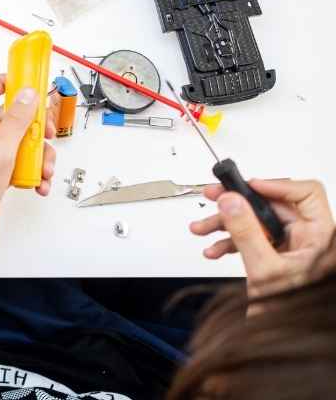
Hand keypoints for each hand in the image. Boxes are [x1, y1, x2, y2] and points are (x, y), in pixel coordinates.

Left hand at [0, 75, 57, 243]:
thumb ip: (16, 120)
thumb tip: (28, 93)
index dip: (6, 81)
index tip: (30, 82)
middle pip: (17, 116)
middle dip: (38, 124)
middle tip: (48, 132)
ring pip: (26, 143)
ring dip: (42, 155)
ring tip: (44, 169)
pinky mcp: (3, 174)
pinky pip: (26, 166)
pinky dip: (37, 174)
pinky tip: (38, 185)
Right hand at [190, 179, 334, 297]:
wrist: (282, 337)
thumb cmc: (289, 311)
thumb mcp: (263, 268)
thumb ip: (246, 232)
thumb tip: (232, 202)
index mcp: (320, 236)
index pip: (305, 194)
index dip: (275, 185)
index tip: (247, 187)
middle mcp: (308, 237)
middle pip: (272, 205)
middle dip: (238, 204)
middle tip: (215, 197)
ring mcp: (291, 245)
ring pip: (257, 220)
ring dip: (226, 223)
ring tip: (203, 228)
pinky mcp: (276, 253)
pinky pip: (251, 236)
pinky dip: (230, 240)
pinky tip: (215, 249)